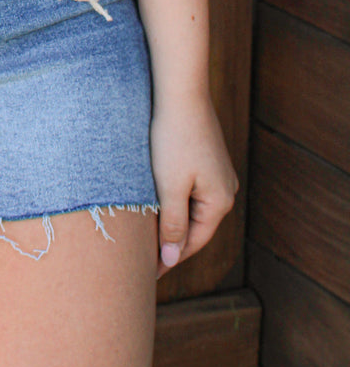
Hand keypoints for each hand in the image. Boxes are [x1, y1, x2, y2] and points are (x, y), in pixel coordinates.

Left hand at [149, 91, 238, 277]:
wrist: (180, 92)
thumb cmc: (173, 138)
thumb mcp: (170, 187)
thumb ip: (173, 224)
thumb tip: (172, 259)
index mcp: (219, 201)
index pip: (193, 242)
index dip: (169, 259)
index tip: (147, 274)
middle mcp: (224, 189)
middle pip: (194, 227)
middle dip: (170, 242)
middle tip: (143, 260)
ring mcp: (216, 172)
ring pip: (190, 207)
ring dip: (170, 220)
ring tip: (145, 235)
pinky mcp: (204, 157)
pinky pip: (189, 189)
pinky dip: (172, 199)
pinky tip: (153, 202)